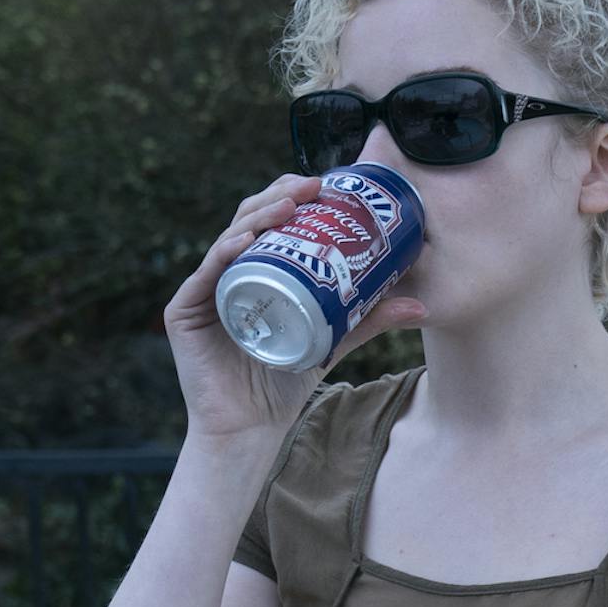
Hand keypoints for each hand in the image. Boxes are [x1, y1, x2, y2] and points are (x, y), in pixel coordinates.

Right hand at [162, 174, 426, 441]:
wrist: (252, 424)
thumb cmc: (287, 377)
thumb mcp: (335, 337)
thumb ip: (371, 318)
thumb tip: (422, 305)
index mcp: (258, 268)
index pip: (273, 219)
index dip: (294, 194)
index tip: (327, 182)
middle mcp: (228, 270)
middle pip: (251, 219)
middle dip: (280, 195)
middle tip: (313, 185)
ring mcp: (204, 287)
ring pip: (229, 237)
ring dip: (258, 215)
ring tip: (288, 205)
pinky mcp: (185, 310)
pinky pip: (207, 273)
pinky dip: (226, 252)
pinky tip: (245, 241)